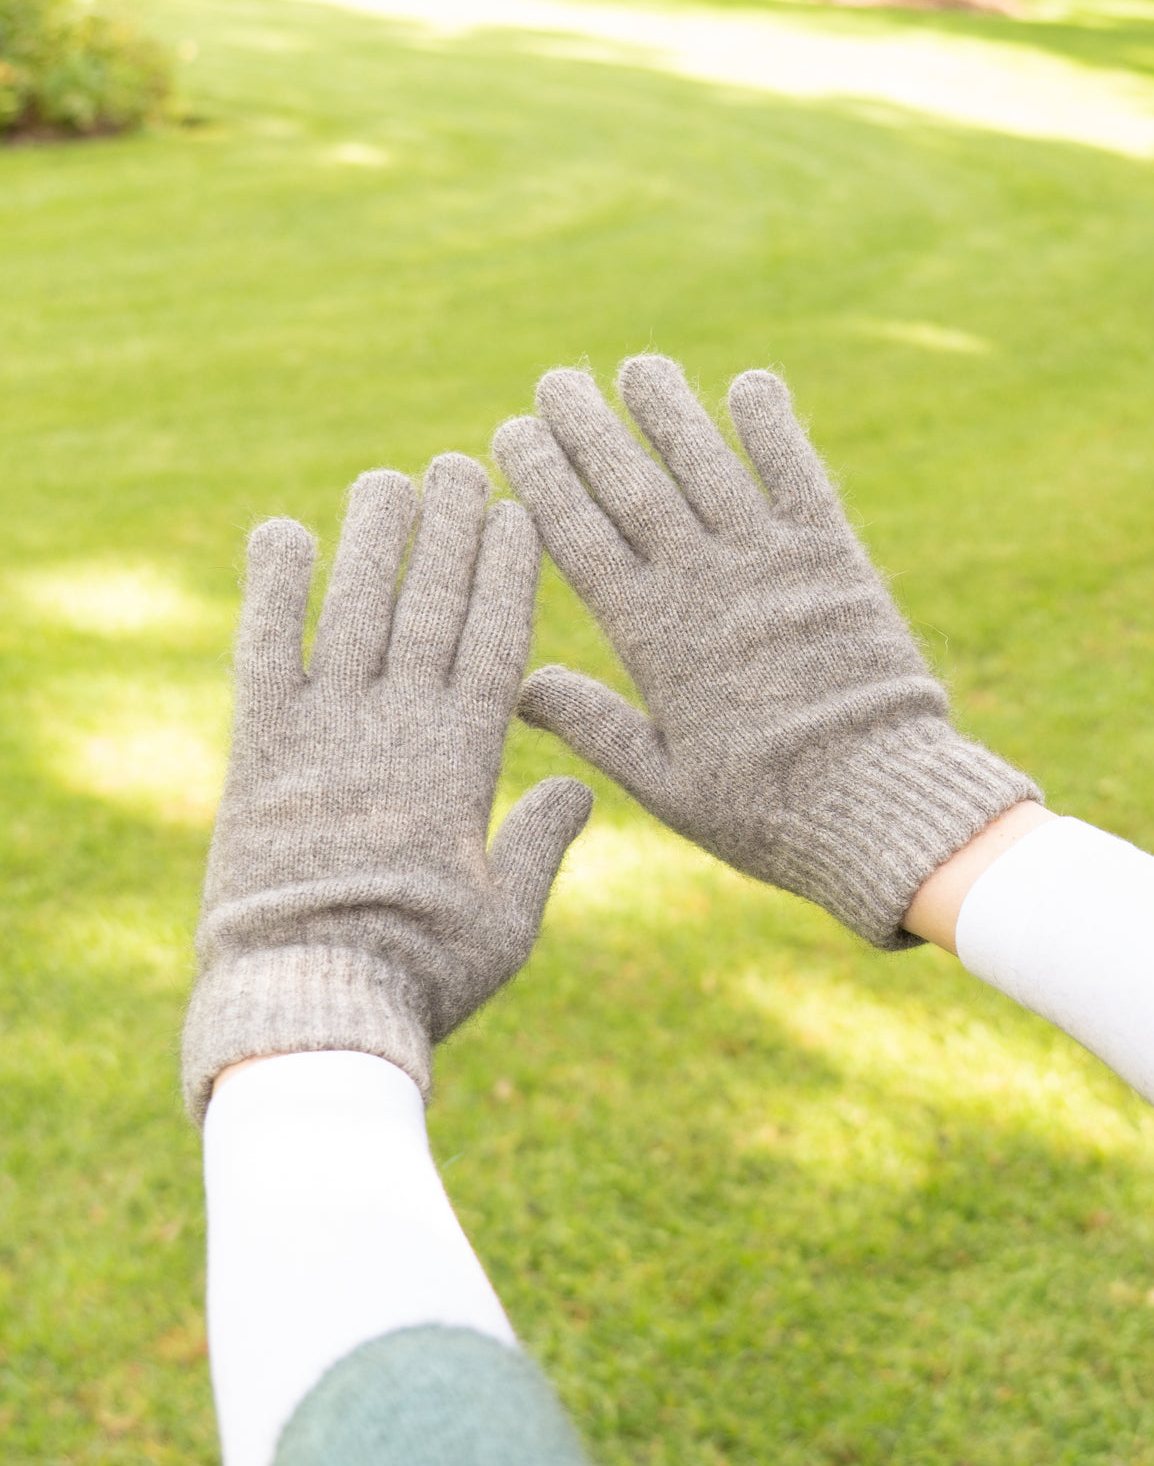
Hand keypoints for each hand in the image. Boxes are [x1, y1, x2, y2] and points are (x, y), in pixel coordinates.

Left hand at [182, 457, 592, 1123]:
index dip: (511, 575)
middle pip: (433, 608)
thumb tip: (580, 792)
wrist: (313, 1001)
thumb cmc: (421, 972)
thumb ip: (541, 845)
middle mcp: (401, 727)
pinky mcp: (261, 750)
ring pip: (360, 610)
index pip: (498, 643)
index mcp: (466, 763)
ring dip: (375, 540)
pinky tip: (281, 531)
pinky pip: (266, 651)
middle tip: (464, 464)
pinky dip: (273, 590)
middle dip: (453, 534)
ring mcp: (329, 731)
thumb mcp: (506, 919)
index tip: (522, 515)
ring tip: (390, 479)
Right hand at [493, 356, 1036, 948]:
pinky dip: (772, 427)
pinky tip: (749, 384)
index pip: (580, 536)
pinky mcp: (834, 559)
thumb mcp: (663, 783)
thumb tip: (520, 683)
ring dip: (669, 410)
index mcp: (653, 637)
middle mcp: (705, 584)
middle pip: (632, 486)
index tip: (512, 432)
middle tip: (554, 380)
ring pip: (707, 466)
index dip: (542, 478)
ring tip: (639, 366)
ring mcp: (770, 564)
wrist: (877, 802)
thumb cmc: (762, 807)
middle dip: (587, 428)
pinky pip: (798, 476)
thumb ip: (593, 725)